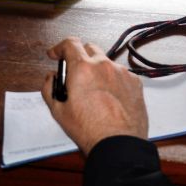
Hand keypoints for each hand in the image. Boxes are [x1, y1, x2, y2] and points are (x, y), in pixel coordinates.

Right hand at [40, 38, 147, 155]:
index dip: (59, 47)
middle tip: (74, 73)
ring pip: (106, 62)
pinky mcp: (135, 82)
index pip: (70, 44)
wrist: (118, 142)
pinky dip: (112, 80)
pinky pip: (121, 74)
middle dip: (79, 56)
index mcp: (83, 69)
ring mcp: (122, 72)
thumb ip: (49, 89)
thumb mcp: (58, 111)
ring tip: (93, 91)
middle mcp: (104, 65)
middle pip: (89, 48)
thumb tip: (51, 77)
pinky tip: (109, 98)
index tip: (56, 54)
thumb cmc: (88, 129)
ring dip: (97, 70)